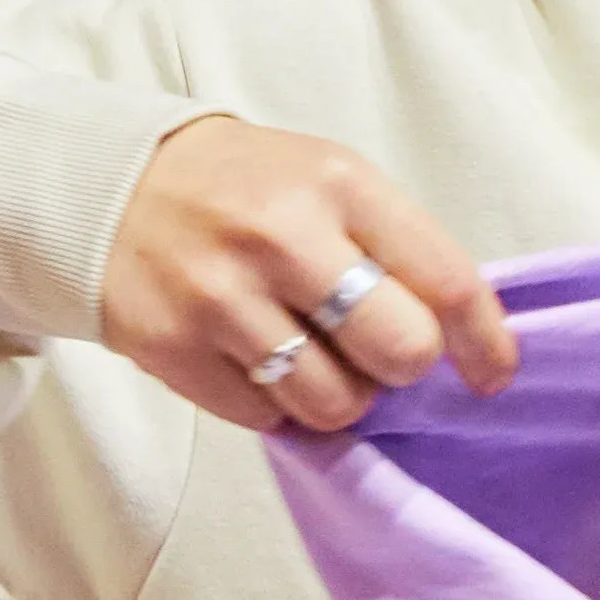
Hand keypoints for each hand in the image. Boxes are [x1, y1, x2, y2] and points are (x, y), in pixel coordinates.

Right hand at [99, 118, 513, 434]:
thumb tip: (460, 341)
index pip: (447, 279)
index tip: (493, 374)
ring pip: (336, 403)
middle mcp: (281, 238)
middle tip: (376, 349)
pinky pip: (266, 418)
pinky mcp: (174, 349)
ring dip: (341, 395)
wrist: (107, 185)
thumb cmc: (245, 189)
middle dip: (402, 365)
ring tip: (314, 355)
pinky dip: (275, 403)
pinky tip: (257, 359)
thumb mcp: (329, 181)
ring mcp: (221, 298)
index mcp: (338, 185)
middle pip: (402, 351)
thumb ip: (394, 247)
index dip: (485, 342)